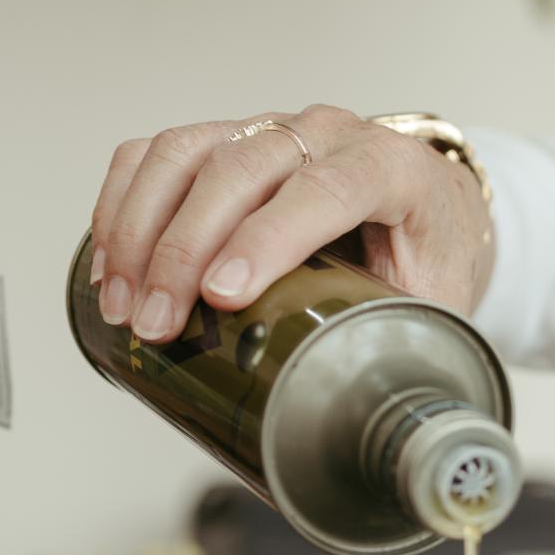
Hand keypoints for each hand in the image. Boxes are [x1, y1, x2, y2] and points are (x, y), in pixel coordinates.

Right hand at [89, 105, 493, 341]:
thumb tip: (374, 426)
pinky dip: (123, 204)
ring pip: (186, 153)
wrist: (428, 209)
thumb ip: (414, 349)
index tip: (221, 296)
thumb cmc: (430, 257)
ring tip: (123, 307)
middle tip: (156, 326)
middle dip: (185, 250)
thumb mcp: (440, 301)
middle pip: (242, 167)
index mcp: (393, 167)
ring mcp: (271, 129)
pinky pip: (158, 154)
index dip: (269, 239)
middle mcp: (328, 134)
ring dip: (141, 230)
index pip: (328, 188)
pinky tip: (113, 265)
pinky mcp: (226, 138)